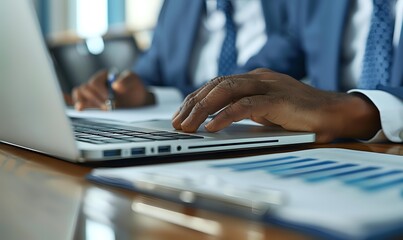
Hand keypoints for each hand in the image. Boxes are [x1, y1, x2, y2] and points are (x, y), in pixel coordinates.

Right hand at [72, 70, 154, 110]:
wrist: (138, 99)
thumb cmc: (135, 88)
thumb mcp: (134, 81)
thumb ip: (126, 81)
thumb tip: (115, 86)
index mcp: (104, 75)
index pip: (94, 83)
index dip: (100, 92)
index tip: (110, 99)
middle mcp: (95, 83)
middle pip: (84, 89)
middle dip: (95, 100)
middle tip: (108, 107)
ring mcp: (92, 93)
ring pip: (78, 95)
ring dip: (85, 104)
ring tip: (96, 110)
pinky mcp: (91, 102)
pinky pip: (77, 100)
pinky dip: (70, 101)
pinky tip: (74, 107)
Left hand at [172, 68, 380, 142]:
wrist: (336, 114)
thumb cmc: (301, 116)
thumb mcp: (266, 113)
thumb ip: (246, 112)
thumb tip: (217, 123)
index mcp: (254, 81)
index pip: (216, 86)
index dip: (196, 100)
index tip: (181, 115)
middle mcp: (258, 79)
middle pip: (216, 86)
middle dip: (193, 104)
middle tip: (178, 123)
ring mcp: (268, 86)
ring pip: (226, 91)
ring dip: (203, 109)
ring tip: (188, 126)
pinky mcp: (278, 99)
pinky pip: (245, 105)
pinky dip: (225, 116)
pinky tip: (212, 127)